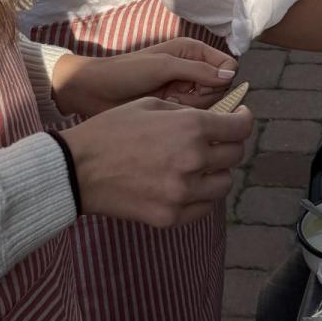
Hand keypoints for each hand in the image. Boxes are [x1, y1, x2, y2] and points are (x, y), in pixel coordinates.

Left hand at [51, 40, 234, 116]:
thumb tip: (230, 75)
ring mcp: (184, 91)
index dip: (220, 78)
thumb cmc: (126, 71)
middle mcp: (192, 70)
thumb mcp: (163, 66)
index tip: (201, 85)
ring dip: (189, 106)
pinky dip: (181, 115)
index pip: (226, 65)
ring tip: (166, 100)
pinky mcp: (175, 109)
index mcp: (192, 52)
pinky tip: (164, 111)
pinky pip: (192, 116)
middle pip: (220, 88)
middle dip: (201, 94)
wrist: (96, 92)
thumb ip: (197, 70)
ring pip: (208, 104)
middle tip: (176, 93)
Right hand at [62, 99, 253, 227]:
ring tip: (199, 165)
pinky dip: (200, 195)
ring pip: (223, 184)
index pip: (240, 127)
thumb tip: (215, 118)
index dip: (244, 119)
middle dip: (229, 144)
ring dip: (216, 172)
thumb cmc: (111, 130)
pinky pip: (203, 207)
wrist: (77, 168)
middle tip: (217, 140)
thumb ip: (188, 113)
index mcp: (191, 127)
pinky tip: (185, 184)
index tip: (239, 118)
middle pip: (235, 155)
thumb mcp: (151, 105)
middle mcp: (194, 159)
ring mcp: (184, 192)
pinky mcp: (172, 216)